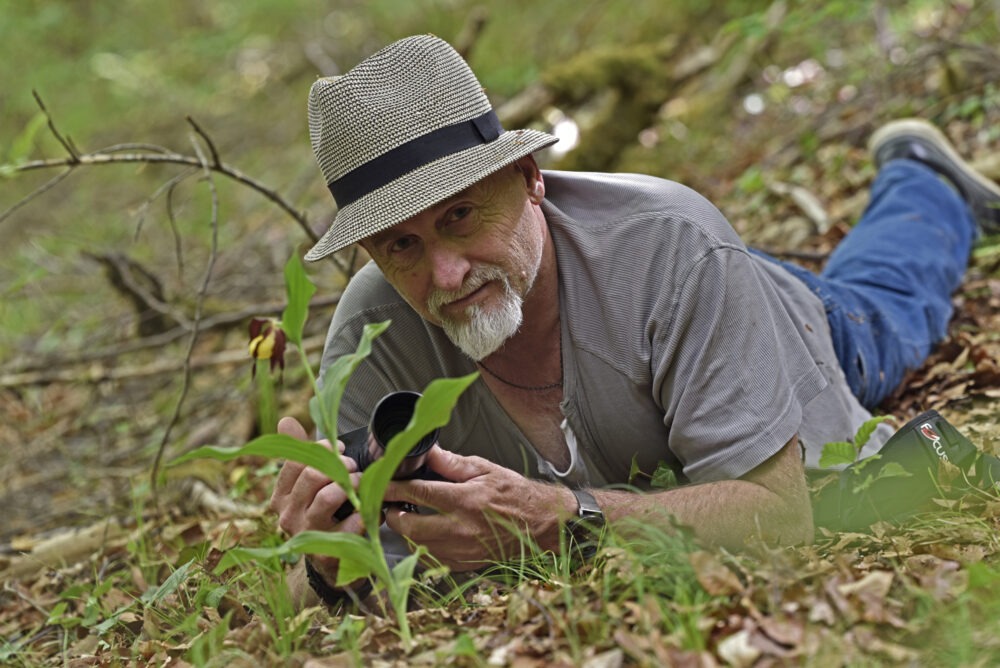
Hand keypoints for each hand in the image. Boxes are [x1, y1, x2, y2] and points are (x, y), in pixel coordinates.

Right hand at [268, 416, 362, 582]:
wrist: (329, 563)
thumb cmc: (321, 515)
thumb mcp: (307, 485)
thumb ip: (299, 453)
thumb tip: (286, 421)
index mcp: (280, 498)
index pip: (296, 461)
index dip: (321, 449)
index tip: (339, 448)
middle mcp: (288, 516)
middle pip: (313, 475)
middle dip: (340, 465)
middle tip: (353, 466)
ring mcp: (308, 534)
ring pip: (328, 496)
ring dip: (352, 484)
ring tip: (361, 484)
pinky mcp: (329, 552)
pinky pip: (352, 522)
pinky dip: (367, 512)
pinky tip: (371, 511)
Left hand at [382, 446, 571, 570]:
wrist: (542, 526)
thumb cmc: (515, 495)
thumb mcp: (485, 469)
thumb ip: (452, 463)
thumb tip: (427, 451)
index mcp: (465, 500)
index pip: (416, 493)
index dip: (392, 488)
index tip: (377, 484)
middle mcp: (461, 528)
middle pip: (409, 527)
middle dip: (392, 515)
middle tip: (390, 504)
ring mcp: (462, 550)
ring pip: (416, 546)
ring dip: (406, 532)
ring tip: (407, 517)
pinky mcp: (464, 565)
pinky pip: (431, 559)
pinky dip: (422, 546)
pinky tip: (426, 534)